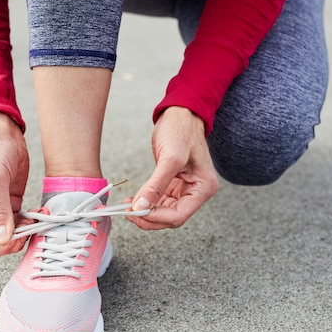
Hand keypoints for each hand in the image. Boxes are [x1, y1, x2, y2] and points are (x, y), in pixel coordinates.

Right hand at [0, 112, 30, 254]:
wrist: (3, 131)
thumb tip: (2, 238)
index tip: (14, 241)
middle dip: (14, 241)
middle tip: (30, 230)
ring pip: (11, 232)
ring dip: (25, 231)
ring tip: (38, 220)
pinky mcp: (12, 201)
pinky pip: (21, 220)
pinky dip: (31, 221)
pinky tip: (40, 213)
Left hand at [126, 106, 218, 229]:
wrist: (180, 113)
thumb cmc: (181, 130)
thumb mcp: (170, 158)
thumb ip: (156, 186)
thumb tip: (141, 206)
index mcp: (203, 188)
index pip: (179, 215)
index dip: (156, 218)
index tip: (137, 212)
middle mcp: (197, 192)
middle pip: (171, 217)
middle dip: (149, 216)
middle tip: (129, 213)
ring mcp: (185, 189)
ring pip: (164, 211)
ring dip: (146, 211)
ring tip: (128, 206)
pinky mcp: (174, 184)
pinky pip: (160, 201)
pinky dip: (147, 202)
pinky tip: (134, 200)